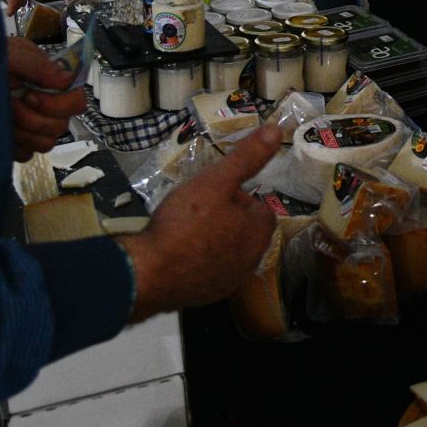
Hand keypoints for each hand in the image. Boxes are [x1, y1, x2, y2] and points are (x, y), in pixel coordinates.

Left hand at [6, 36, 83, 161]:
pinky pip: (27, 154)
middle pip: (61, 126)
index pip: (77, 101)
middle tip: (11, 103)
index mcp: (53, 82)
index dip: (58, 104)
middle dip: (33, 117)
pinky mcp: (21, 143)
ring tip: (4, 113)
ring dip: (22, 130)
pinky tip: (1, 127)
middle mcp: (49, 106)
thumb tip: (68, 80)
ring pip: (46, 143)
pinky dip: (13, 143)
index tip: (30, 96)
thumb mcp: (13, 55)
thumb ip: (40, 66)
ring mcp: (35, 126)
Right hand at [125, 125, 282, 319]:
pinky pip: (207, 270)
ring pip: (226, 250)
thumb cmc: (185, 222)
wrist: (149, 273)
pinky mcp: (206, 295)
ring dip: (211, 238)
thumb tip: (277, 130)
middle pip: (244, 229)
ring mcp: (228, 282)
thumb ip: (247, 157)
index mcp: (258, 234)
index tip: (214, 192)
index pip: (261, 207)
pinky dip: (197, 260)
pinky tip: (176, 251)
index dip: (238, 196)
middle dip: (226, 217)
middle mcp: (251, 262)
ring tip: (184, 227)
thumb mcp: (216, 181)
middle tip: (196, 208)